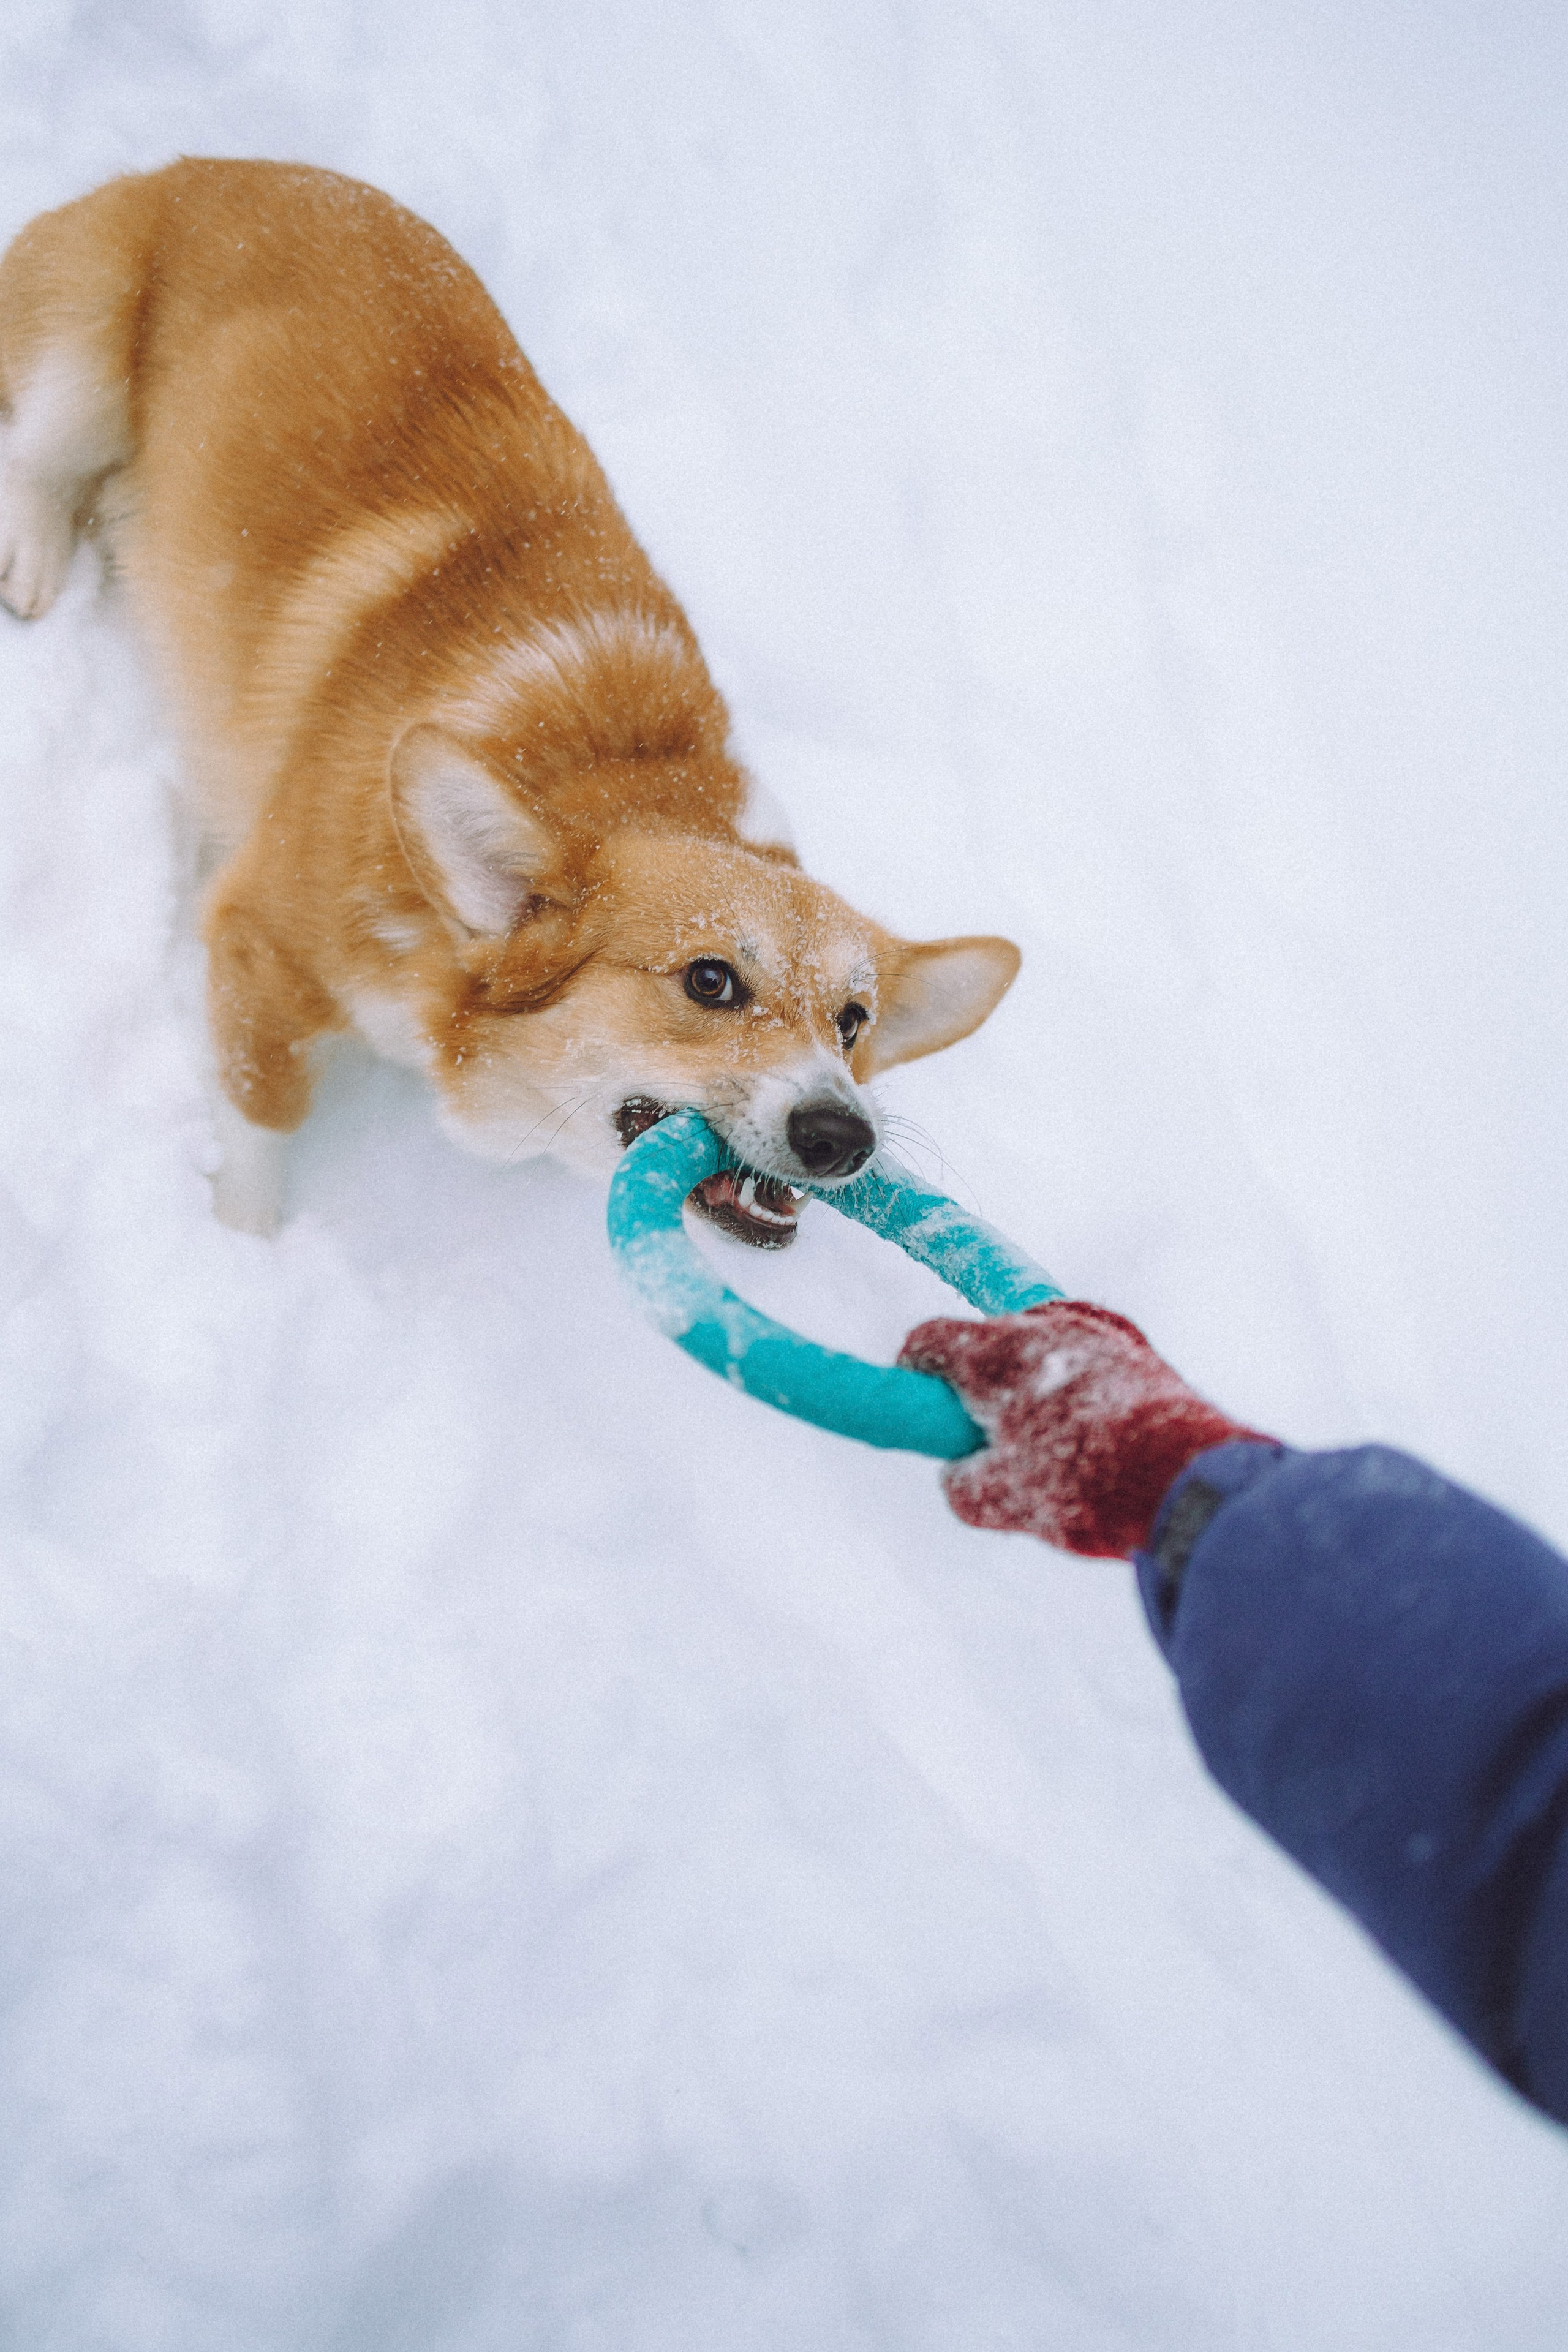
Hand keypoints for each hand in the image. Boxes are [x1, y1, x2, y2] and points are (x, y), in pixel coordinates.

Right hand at [897, 1300, 1265, 1555]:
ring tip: (1047, 1443)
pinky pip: (1087, 1355)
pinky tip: (1089, 1430)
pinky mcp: (1139, 1350)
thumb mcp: (1001, 1503)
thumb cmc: (1086, 1489)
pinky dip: (1074, 1382)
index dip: (913, 1372)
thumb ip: (961, 1483)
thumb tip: (958, 1473)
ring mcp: (1098, 1332)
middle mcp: (1044, 1324)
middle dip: (977, 1382)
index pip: (928, 1339)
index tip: (919, 1403)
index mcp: (995, 1352)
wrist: (1191, 1485)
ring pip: (1041, 1345)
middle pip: (987, 1340)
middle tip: (985, 1437)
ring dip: (1030, 1381)